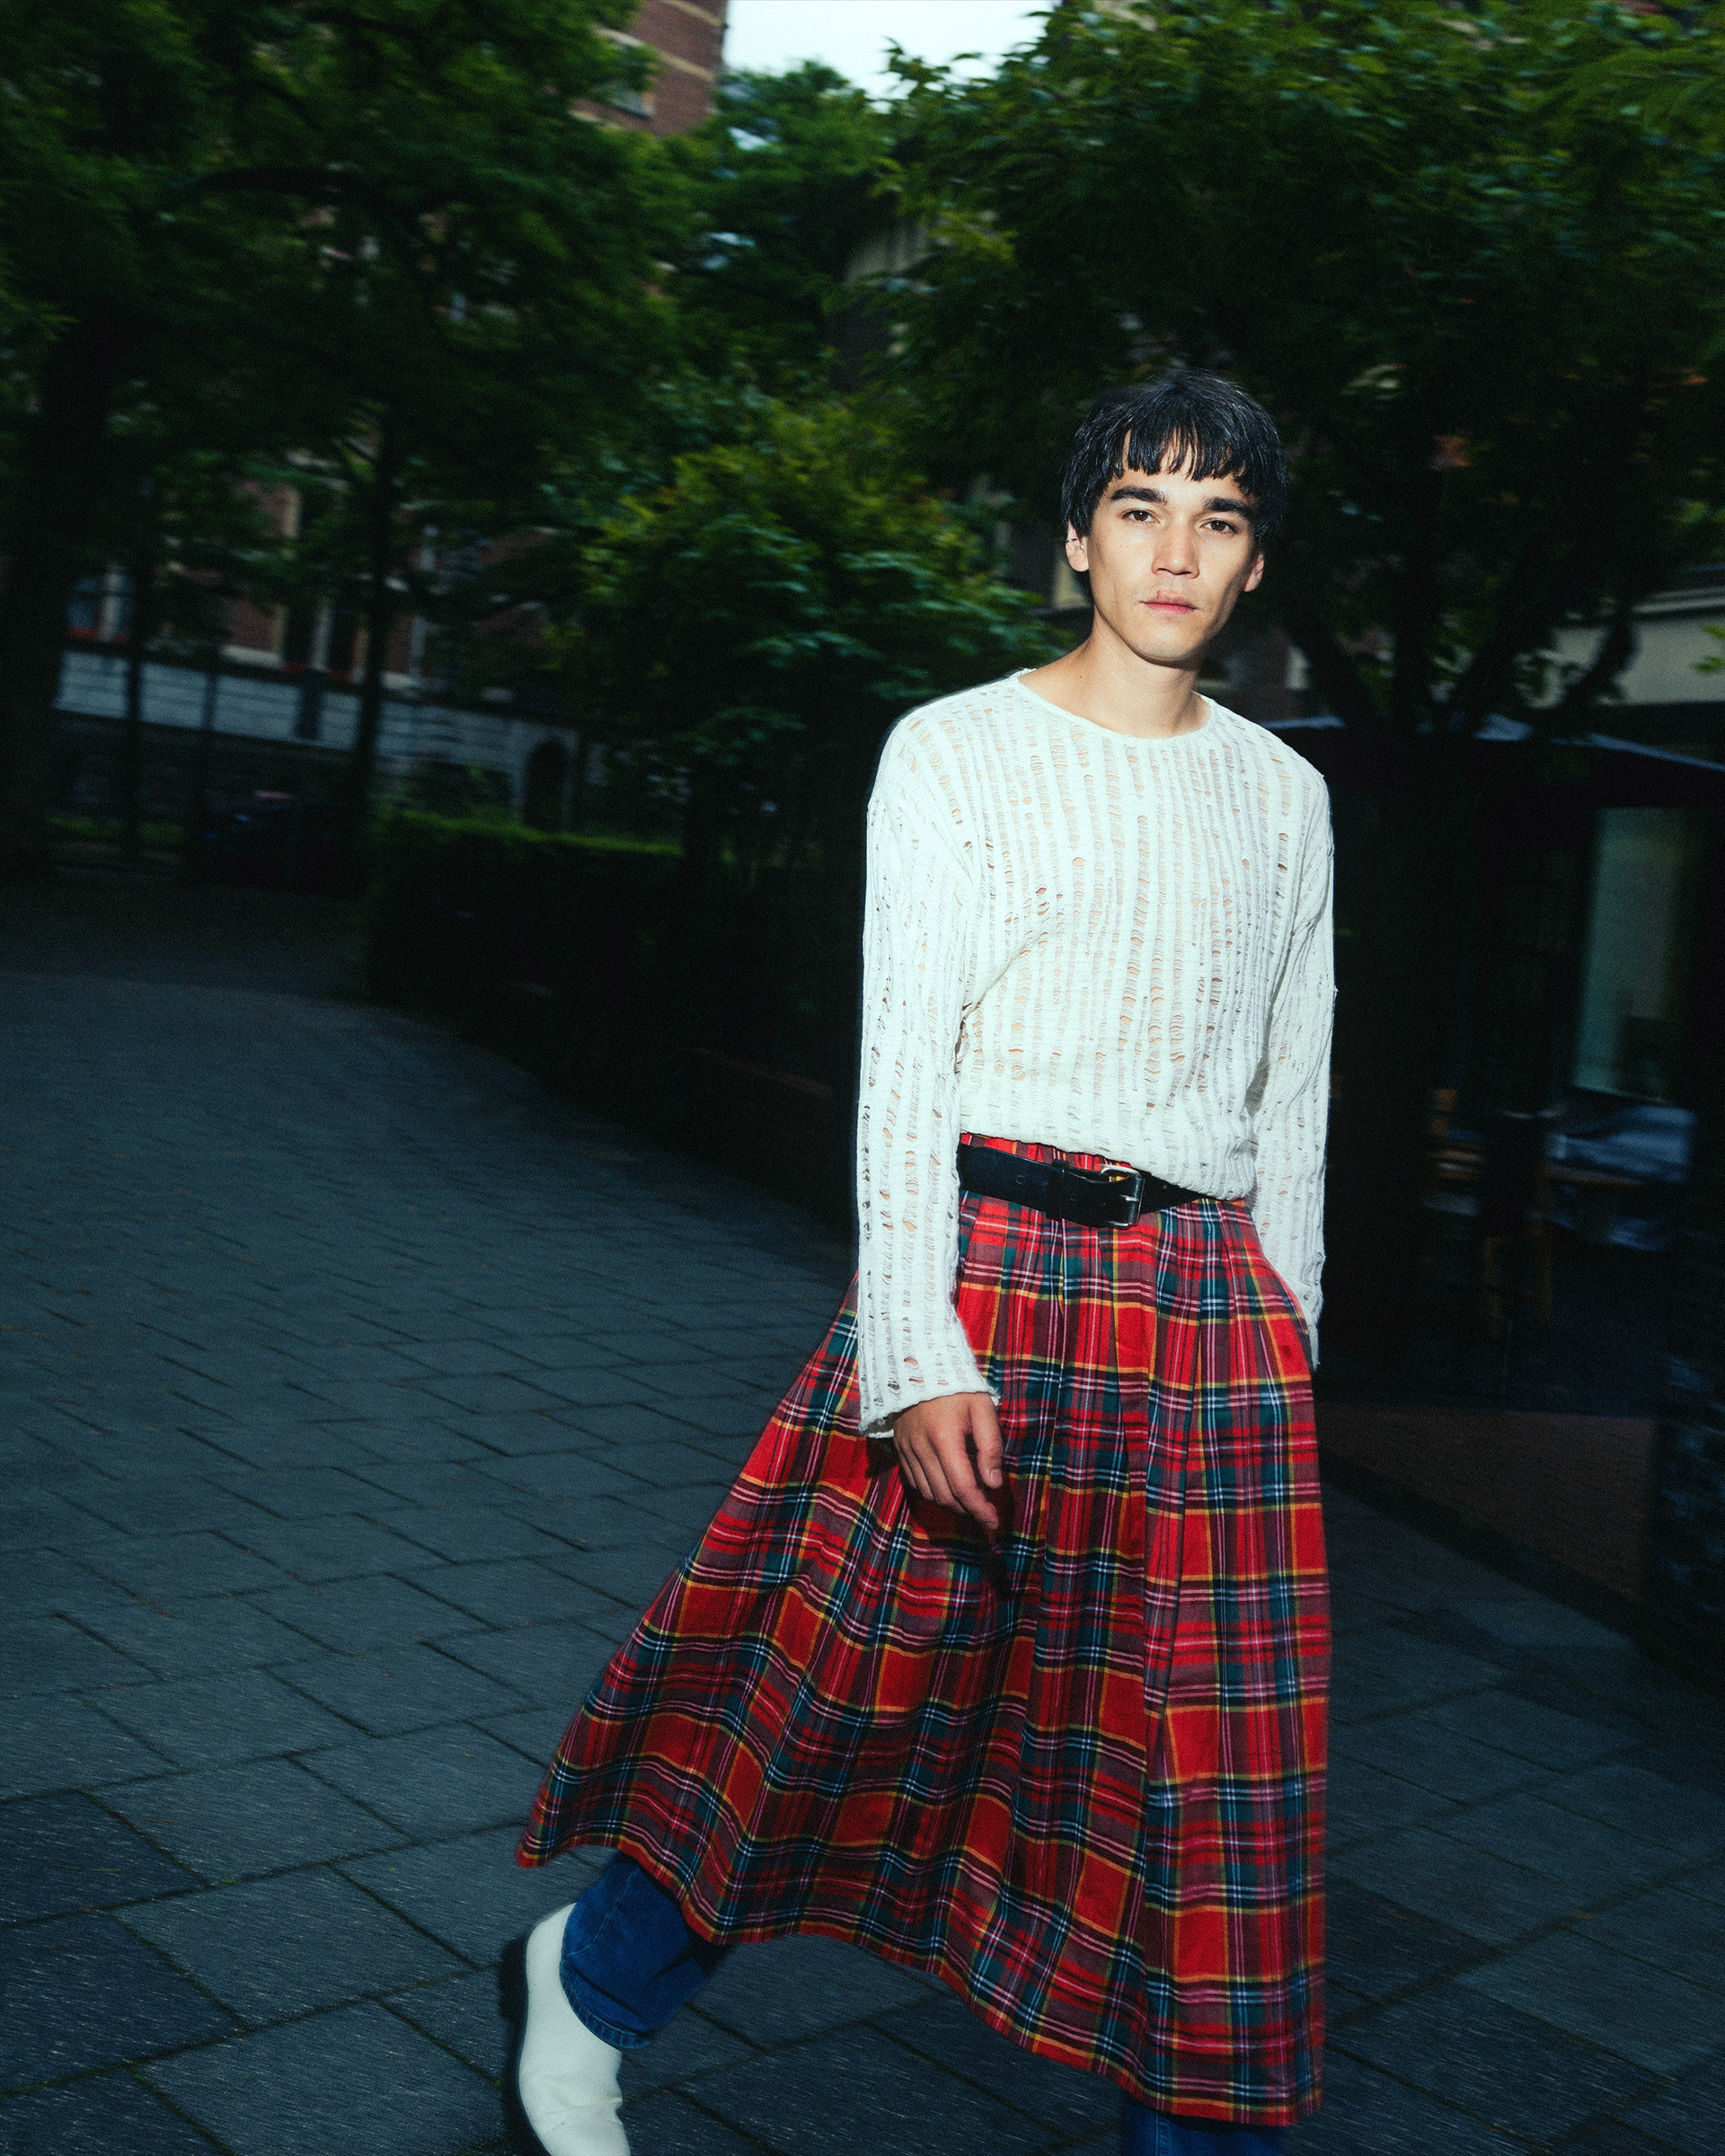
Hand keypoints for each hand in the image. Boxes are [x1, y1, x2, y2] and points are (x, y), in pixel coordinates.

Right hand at [891, 1392, 1003, 1531]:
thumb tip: (993, 1483)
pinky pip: (916, 1483)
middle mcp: (921, 1448)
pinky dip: (934, 1492)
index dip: (979, 1509)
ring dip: (951, 1503)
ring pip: (929, 1493)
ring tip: (970, 1500)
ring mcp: (907, 1450)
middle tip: (986, 1512)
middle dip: (967, 1510)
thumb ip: (991, 1446)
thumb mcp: (982, 1409)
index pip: (962, 1487)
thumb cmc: (957, 1387)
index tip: (993, 1521)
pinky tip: (949, 1487)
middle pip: (944, 1496)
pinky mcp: (900, 1450)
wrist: (918, 1366)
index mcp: (944, 1438)